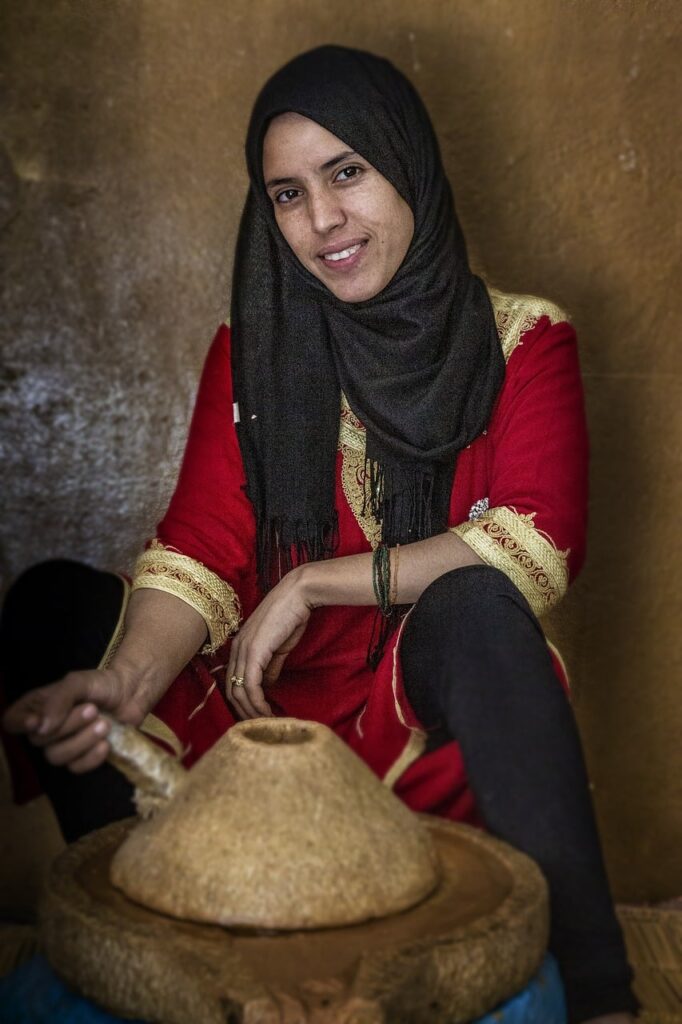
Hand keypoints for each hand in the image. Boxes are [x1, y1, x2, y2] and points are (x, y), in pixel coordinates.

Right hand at [2, 666, 146, 772]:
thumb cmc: (102, 684)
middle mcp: (46, 727)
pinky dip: (92, 757)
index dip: (20, 724)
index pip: (11, 721)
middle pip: (39, 740)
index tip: (38, 722)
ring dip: (83, 740)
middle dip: (68, 726)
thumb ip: (57, 700)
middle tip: (93, 709)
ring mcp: (63, 744)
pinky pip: (76, 768)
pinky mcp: (81, 758)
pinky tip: (106, 744)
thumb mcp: (78, 682)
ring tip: (104, 724)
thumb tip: (39, 726)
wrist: (131, 694)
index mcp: (38, 705)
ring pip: (57, 757)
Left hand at [226, 567, 312, 719]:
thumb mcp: (278, 647)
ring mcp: (243, 650)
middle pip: (232, 691)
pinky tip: (268, 712)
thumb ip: (270, 666)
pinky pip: (251, 686)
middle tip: (259, 727)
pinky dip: (258, 703)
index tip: (257, 716)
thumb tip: (267, 686)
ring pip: (240, 692)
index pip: (233, 682)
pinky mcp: (254, 652)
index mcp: (240, 646)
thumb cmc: (291, 616)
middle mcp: (236, 649)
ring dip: (252, 712)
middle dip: (244, 713)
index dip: (243, 703)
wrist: (297, 595)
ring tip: (266, 724)